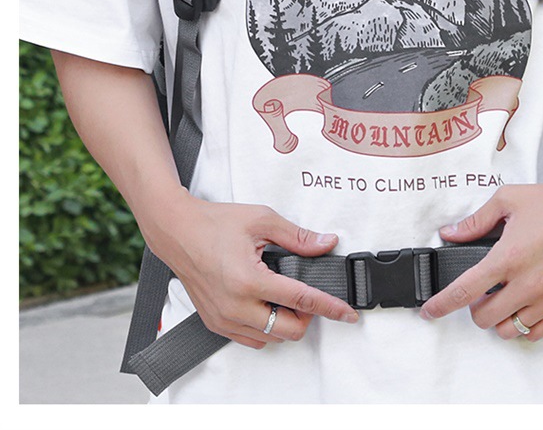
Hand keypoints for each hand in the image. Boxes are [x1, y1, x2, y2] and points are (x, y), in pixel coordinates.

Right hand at [146, 192, 358, 349]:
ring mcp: (223, 318)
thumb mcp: (262, 219)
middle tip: (308, 294)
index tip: (348, 313)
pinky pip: (251, 338)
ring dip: (285, 322)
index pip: (301, 300)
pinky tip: (266, 303)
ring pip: (271, 338)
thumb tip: (326, 243)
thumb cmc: (214, 223)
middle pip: (289, 330)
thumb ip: (298, 236)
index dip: (330, 307)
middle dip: (307, 316)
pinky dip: (266, 327)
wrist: (177, 230)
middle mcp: (235, 306)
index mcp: (249, 280)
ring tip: (284, 295)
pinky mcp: (215, 323)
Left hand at [419, 183, 542, 340]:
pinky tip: (522, 307)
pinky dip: (523, 326)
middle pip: (484, 318)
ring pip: (508, 330)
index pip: (464, 290)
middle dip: (474, 307)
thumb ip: (476, 220)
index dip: (442, 304)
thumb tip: (451, 233)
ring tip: (502, 299)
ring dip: (498, 319)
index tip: (430, 310)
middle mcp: (526, 284)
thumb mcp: (509, 200)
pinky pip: (535, 333)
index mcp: (507, 258)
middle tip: (479, 292)